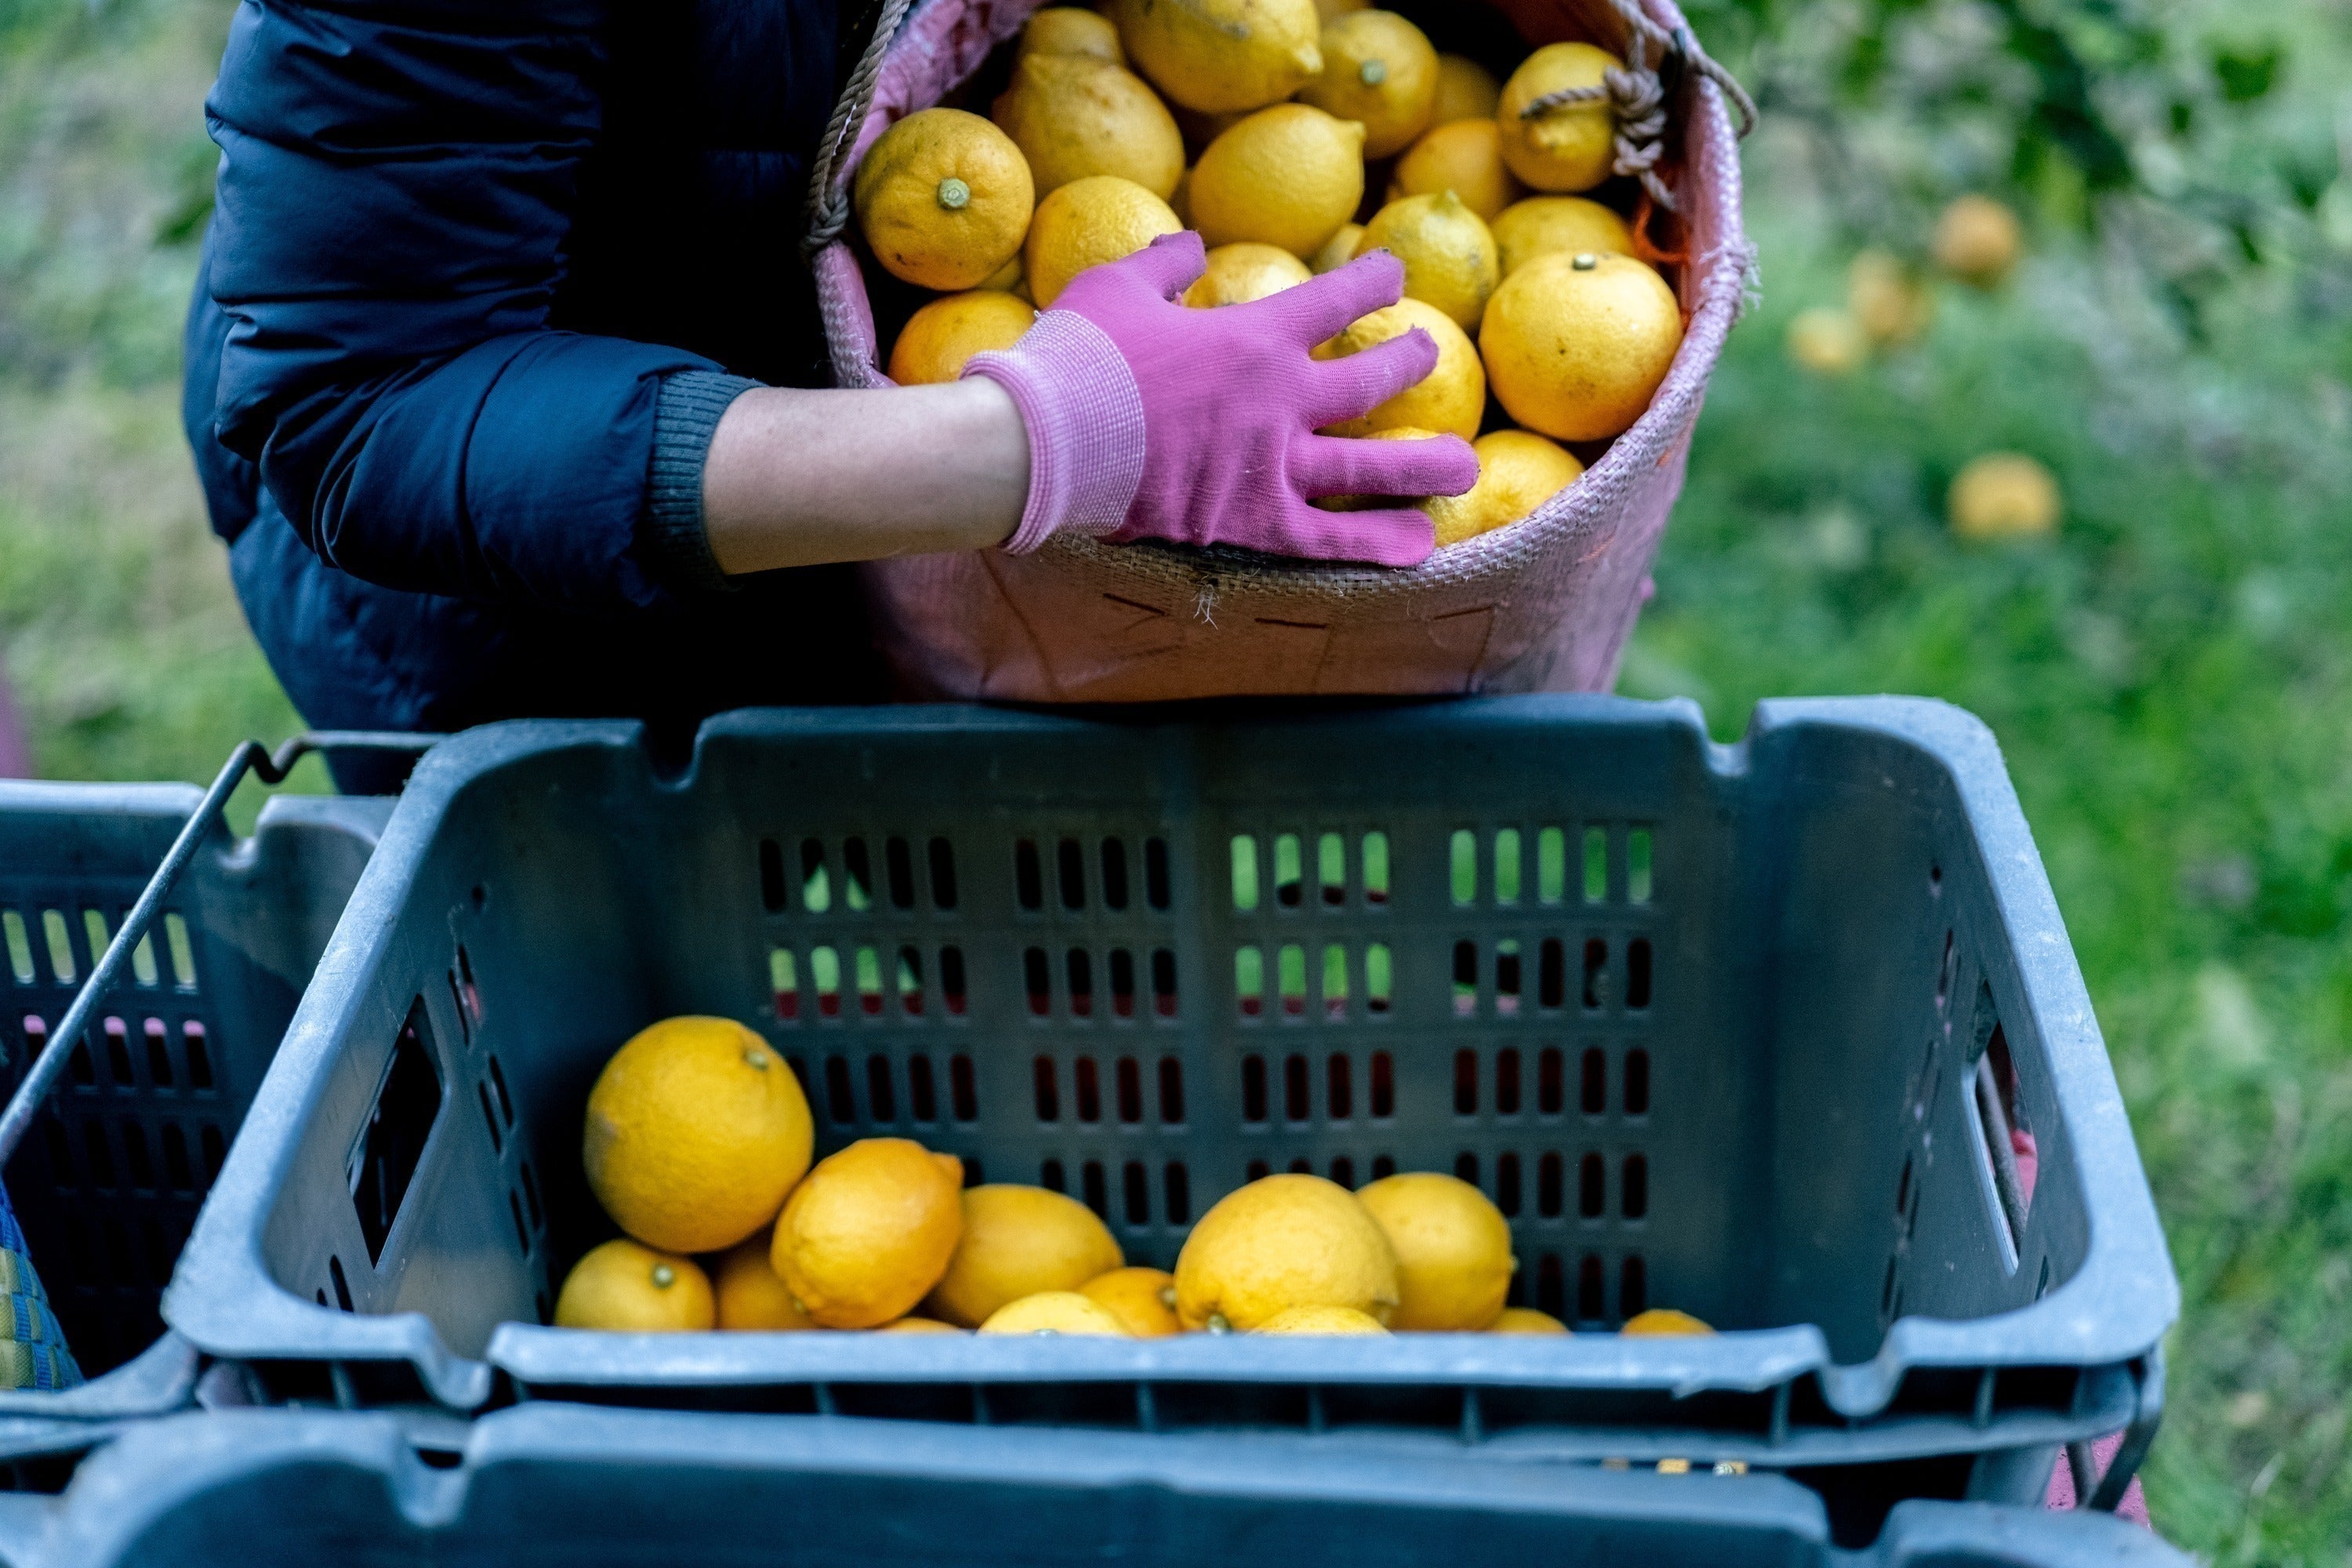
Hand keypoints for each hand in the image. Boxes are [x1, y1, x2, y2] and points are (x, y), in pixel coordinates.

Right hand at [964, 232, 1477, 566]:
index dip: (1371, 283)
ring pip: (1368, 464)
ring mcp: (1273, 464)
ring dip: (1423, 463)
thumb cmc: (1079, 356)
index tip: (1392, 276)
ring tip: (1465, 464)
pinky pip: (1328, 536)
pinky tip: (1420, 545)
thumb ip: (1165, 264)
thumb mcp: (1117, 286)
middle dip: (1406, 362)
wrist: (1049, 440)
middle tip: (1427, 354)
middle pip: (1368, 378)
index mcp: (1256, 335)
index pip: (1335, 299)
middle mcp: (1282, 399)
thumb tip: (1189, 245)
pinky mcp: (1253, 521)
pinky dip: (1375, 541)